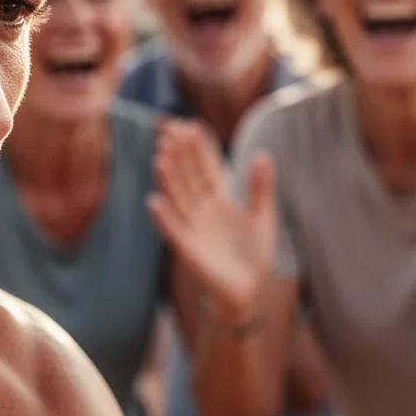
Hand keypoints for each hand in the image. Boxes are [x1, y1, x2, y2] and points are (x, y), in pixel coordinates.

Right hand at [147, 119, 274, 318]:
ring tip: (160, 159)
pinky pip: (174, 231)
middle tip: (170, 133)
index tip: (191, 126)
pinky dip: (163, 217)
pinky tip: (154, 201)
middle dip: (180, 158)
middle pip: (188, 179)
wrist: (248, 290)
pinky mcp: (189, 250)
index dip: (199, 149)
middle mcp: (202, 210)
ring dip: (168, 181)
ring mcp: (193, 229)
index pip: (207, 169)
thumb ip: (261, 187)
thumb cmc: (252, 254)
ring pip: (178, 200)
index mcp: (219, 200)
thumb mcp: (262, 217)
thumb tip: (262, 153)